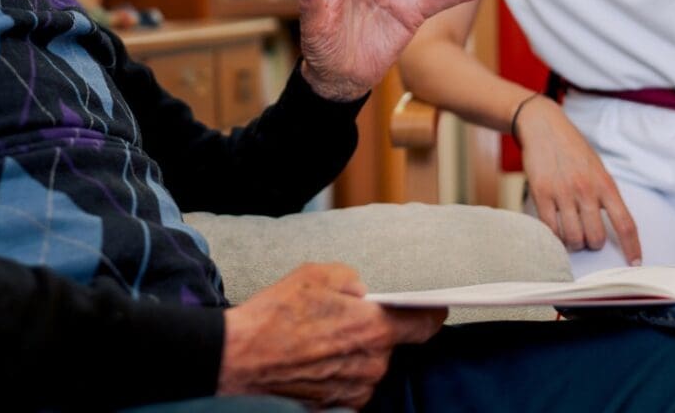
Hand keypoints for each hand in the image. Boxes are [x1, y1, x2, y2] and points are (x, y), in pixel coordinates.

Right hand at [217, 263, 445, 408]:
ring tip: (320, 338)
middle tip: (342, 317)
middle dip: (373, 329)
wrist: (238, 357)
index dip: (431, 314)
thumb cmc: (276, 314)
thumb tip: (365, 292)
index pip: (424, 324)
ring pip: (369, 364)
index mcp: (373, 328)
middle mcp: (371, 364)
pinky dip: (340, 370)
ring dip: (355, 351)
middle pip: (389, 343)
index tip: (436, 309)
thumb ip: (352, 279)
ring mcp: (355, 389)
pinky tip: (315, 358)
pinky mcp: (337, 405)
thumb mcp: (316, 274)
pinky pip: (351, 383)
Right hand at [516, 96, 642, 263]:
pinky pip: (550, 228)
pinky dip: (553, 235)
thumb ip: (605, 195)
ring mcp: (563, 192)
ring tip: (570, 234)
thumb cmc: (573, 149)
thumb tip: (613, 226)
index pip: (625, 224)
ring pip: (573, 237)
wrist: (544, 127)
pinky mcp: (541, 193)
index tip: (635, 263)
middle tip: (587, 237)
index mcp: (606, 184)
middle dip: (592, 244)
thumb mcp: (597, 169)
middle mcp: (586, 190)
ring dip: (573, 242)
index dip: (632, 248)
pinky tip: (554, 228)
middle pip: (596, 238)